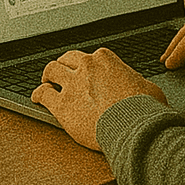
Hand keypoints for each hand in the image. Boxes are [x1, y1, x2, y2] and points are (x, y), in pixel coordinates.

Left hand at [31, 48, 167, 150]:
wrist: (134, 127)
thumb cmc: (144, 109)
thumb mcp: (148, 87)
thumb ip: (136, 82)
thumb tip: (138, 85)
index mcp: (106, 59)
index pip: (91, 57)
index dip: (88, 67)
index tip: (87, 74)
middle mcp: (86, 67)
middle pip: (67, 59)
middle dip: (64, 65)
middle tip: (62, 74)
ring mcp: (72, 85)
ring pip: (51, 70)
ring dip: (48, 76)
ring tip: (46, 82)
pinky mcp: (62, 105)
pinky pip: (42, 94)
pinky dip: (38, 94)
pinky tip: (36, 98)